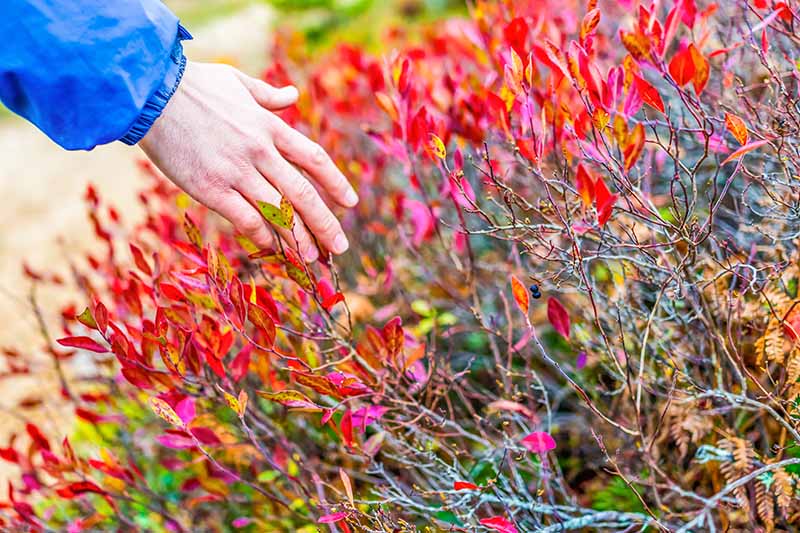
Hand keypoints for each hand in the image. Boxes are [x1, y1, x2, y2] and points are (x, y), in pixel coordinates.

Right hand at [139, 61, 357, 261]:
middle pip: (303, 193)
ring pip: (278, 211)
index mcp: (270, 127)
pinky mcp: (211, 188)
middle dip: (325, 223)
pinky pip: (245, 219)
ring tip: (312, 258)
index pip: (314, 159)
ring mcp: (236, 171)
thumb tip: (293, 96)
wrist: (149, 92)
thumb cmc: (193, 85)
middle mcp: (260, 151)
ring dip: (298, 238)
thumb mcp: (237, 81)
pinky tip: (274, 249)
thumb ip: (268, 95)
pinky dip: (263, 237)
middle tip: (340, 245)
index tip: (351, 203)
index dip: (336, 183)